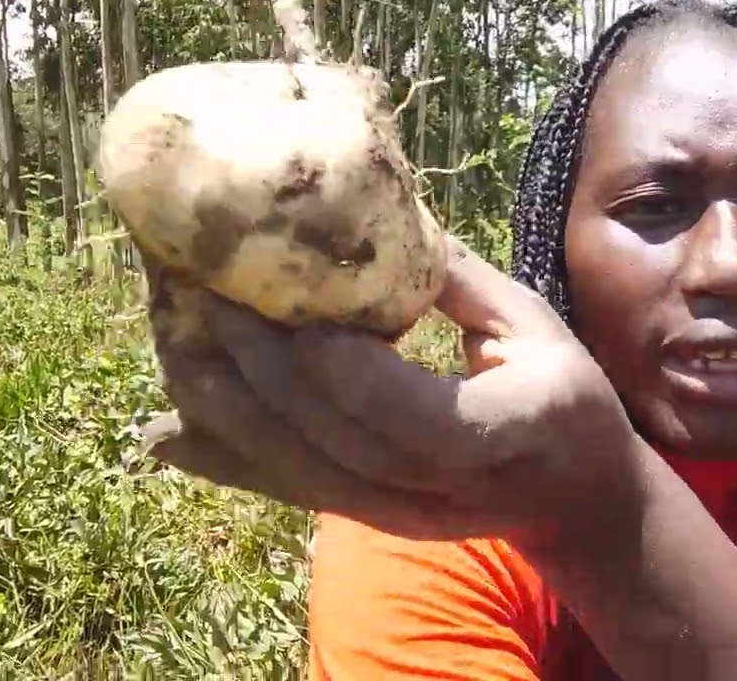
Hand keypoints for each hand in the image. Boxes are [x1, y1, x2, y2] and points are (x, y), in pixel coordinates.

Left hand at [144, 236, 643, 548]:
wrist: (574, 499)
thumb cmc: (563, 394)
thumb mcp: (534, 325)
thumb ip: (457, 280)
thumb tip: (370, 214)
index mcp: (507, 432)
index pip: (409, 416)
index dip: (341, 368)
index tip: (285, 307)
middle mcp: (445, 491)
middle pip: (334, 445)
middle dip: (261, 372)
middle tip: (203, 298)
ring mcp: (400, 516)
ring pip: (297, 475)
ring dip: (225, 412)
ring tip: (171, 346)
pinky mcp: (368, 522)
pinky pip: (288, 494)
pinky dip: (224, 462)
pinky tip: (162, 435)